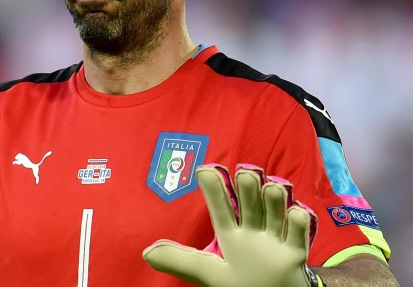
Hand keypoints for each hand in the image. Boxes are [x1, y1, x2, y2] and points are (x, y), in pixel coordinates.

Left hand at [143, 164, 318, 286]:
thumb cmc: (240, 284)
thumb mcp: (208, 273)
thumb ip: (180, 261)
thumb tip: (146, 252)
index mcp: (231, 235)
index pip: (219, 208)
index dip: (213, 189)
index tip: (204, 169)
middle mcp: (253, 232)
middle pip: (250, 203)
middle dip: (248, 187)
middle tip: (245, 173)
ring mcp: (274, 240)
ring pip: (275, 211)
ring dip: (274, 198)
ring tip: (270, 188)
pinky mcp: (295, 254)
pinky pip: (299, 234)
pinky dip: (299, 221)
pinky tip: (296, 212)